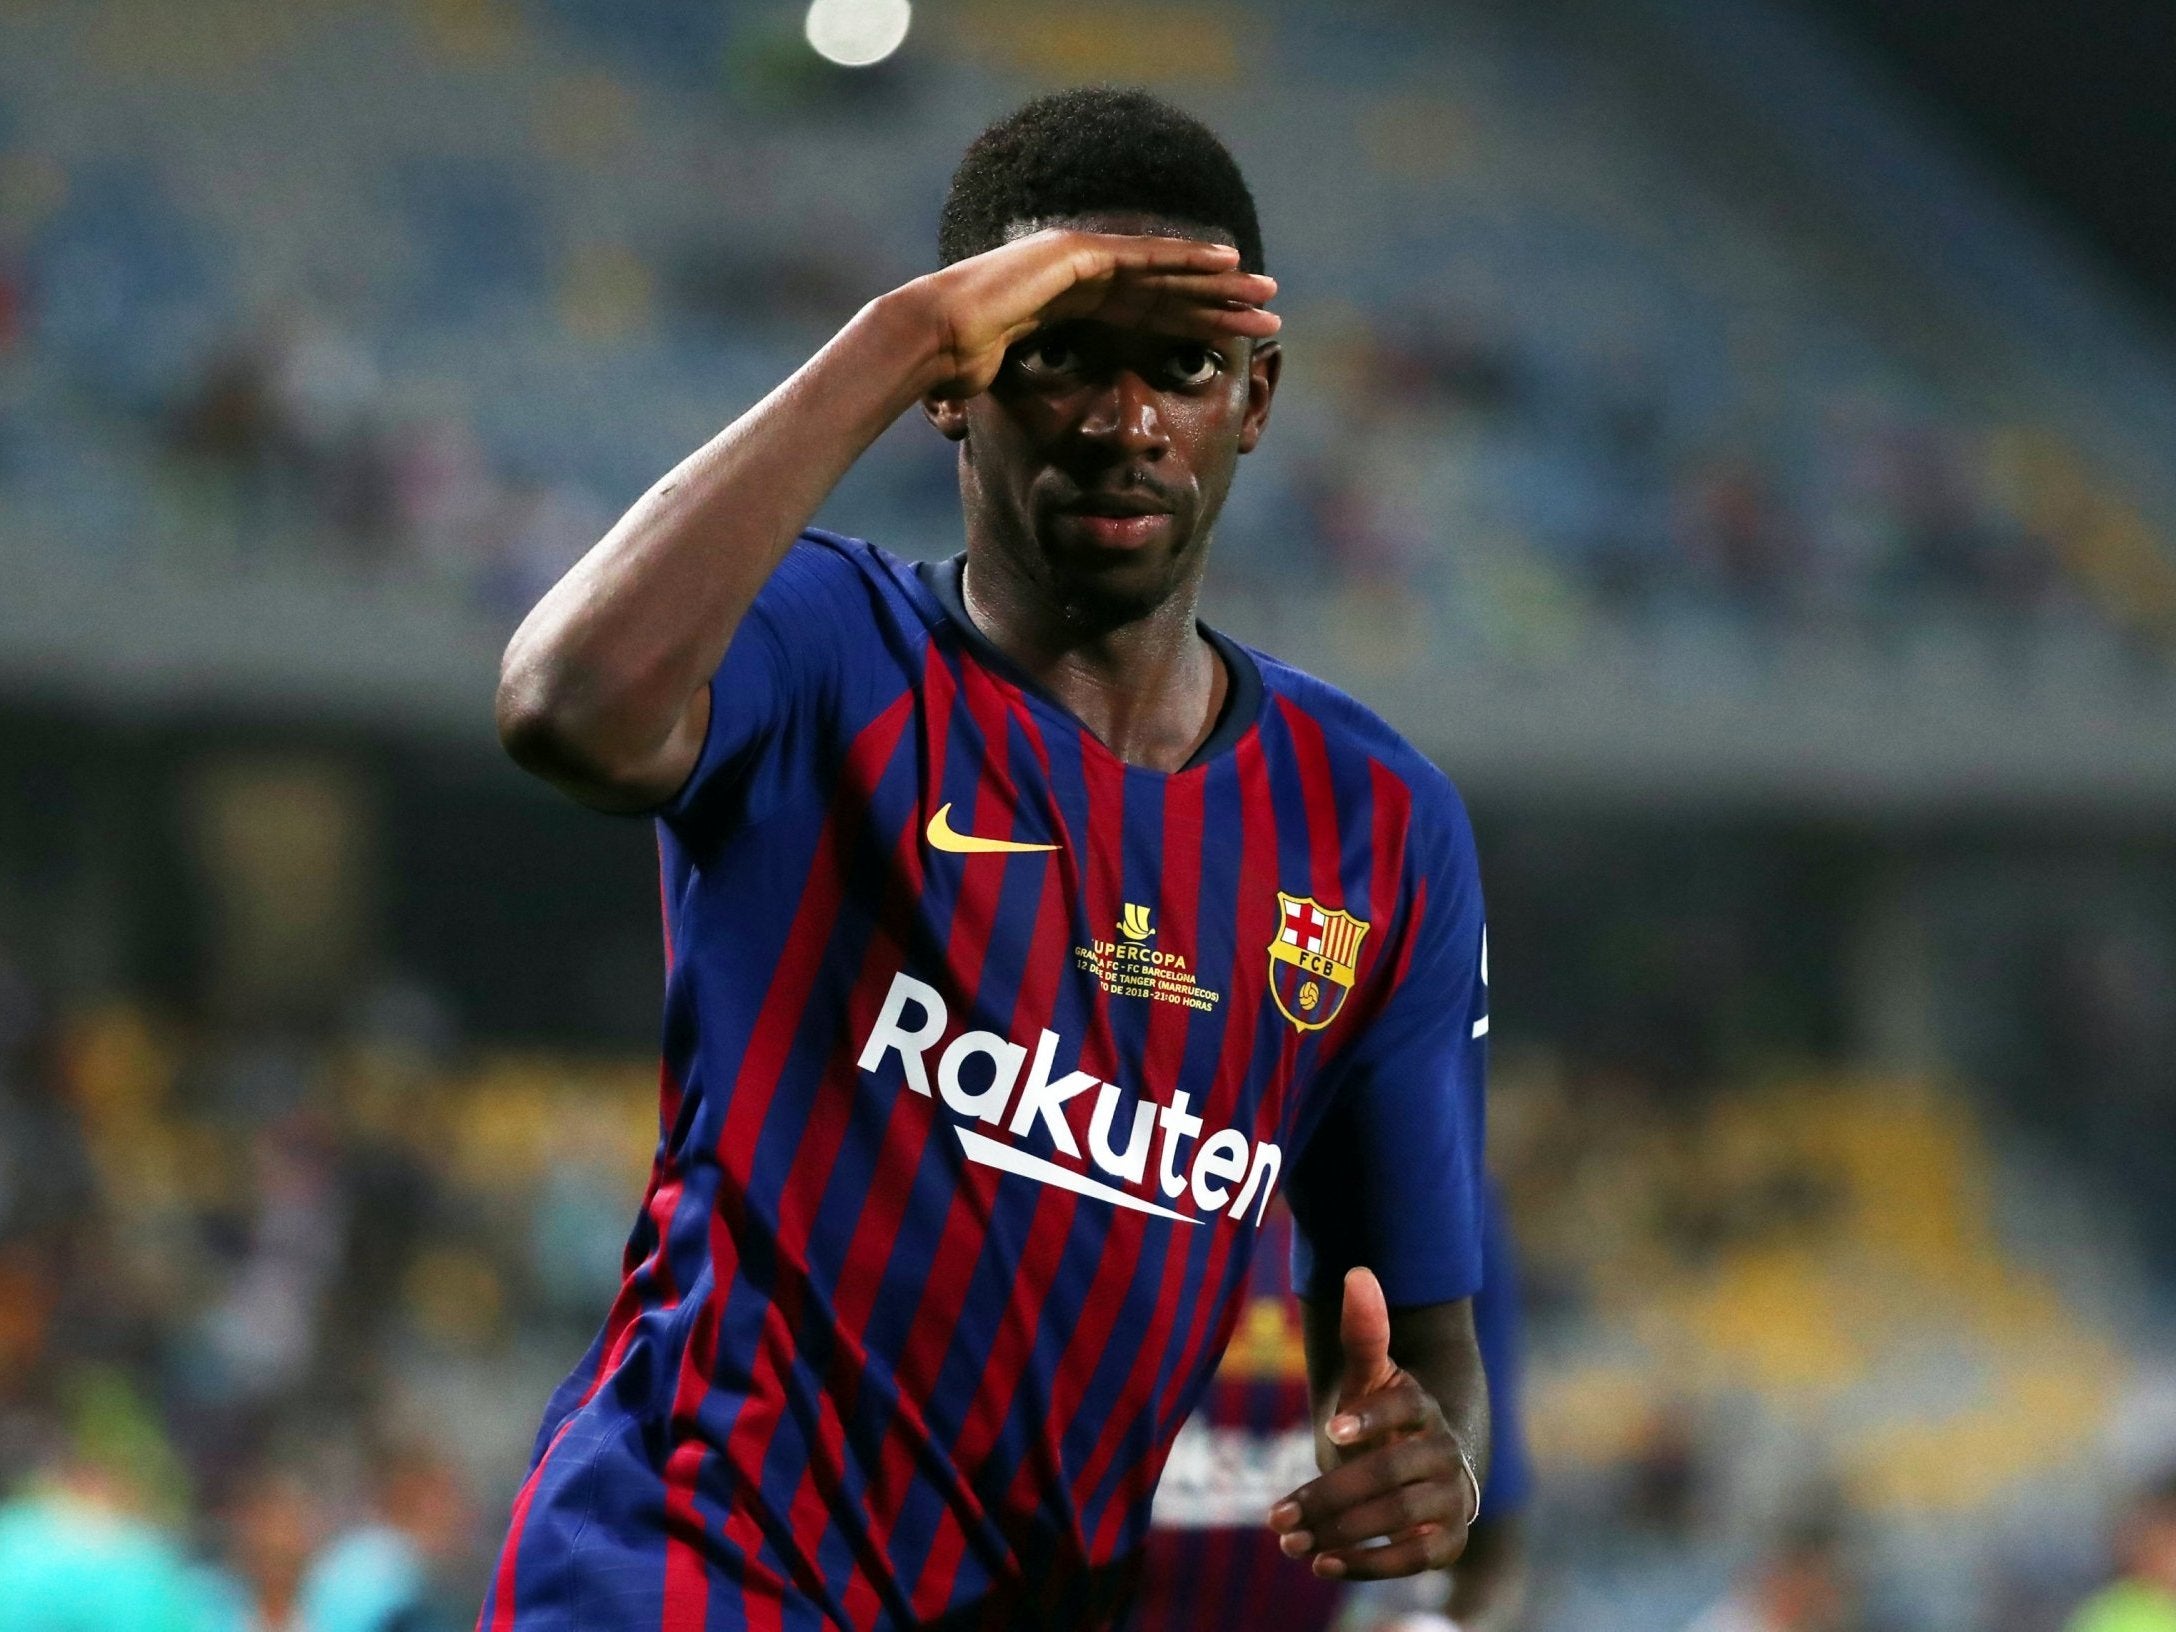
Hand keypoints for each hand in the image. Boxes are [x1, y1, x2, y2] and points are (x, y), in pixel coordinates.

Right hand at [904, 227, 1279, 399]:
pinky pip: (1144, 258)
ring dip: (1218, 280)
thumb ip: (1050, 397)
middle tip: (1272, 309)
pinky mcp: (1077, 253)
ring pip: (1166, 271)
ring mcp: (1080, 259)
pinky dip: (1186, 259)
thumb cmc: (960, 371)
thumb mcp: (1022, 392)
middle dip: (1221, 301)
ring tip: (1267, 290)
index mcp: (1075, 308)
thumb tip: (1063, 443)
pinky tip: (1228, 264)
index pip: (1150, 318)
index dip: (1196, 325)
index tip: (1236, 340)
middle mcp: (1083, 278)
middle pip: (1169, 291)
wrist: (931, 341)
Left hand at [1267, 1267, 1478, 1580]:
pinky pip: (1416, 1559)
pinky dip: (1371, 1565)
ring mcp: (1451, 1499)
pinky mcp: (1448, 1541)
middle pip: (1391, 1472)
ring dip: (1342, 1532)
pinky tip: (1323, 1564)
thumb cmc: (1384, 1416)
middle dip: (1331, 1494)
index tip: (1329, 1428)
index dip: (1370, 1416)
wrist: (1424, 1469)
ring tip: (1290, 1542)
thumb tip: (1358, 1272)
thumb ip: (1363, 1334)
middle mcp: (1444, 1453)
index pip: (1405, 1407)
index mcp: (1423, 1407)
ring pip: (1400, 1517)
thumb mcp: (1368, 1377)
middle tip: (1276, 1514)